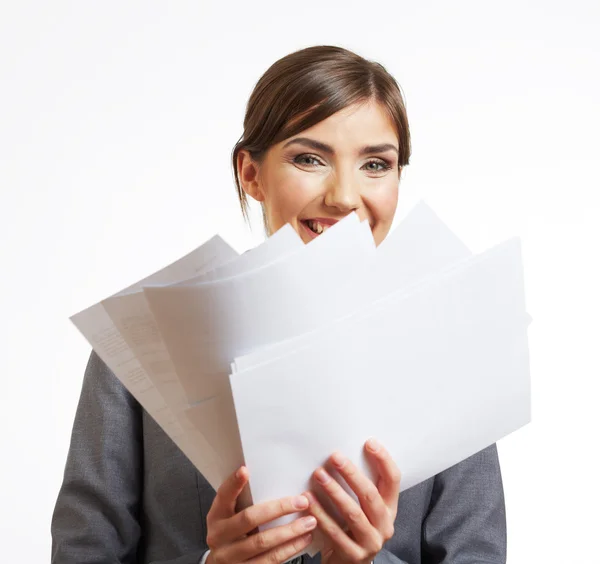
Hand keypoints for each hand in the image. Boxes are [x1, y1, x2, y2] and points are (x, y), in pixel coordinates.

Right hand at [206, 466, 316, 563]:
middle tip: (302, 501)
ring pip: (263, 542)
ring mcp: (230, 557)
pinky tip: (303, 539)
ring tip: (310, 521)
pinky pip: (270, 560)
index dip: (233, 484)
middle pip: (249, 519)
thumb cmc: (231, 533)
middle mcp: (219, 536)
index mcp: (216, 516)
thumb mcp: (230, 516)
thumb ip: (243, 500)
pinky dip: (289, 549)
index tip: (245, 470)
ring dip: (290, 531)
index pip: (223, 496)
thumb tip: (269, 476)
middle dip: (279, 508)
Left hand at [304, 438, 400, 563]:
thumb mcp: (363, 508)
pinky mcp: (354, 556)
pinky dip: (321, 515)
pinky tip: (308, 500)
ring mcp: (371, 542)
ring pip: (353, 513)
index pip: (393, 480)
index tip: (369, 442)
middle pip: (370, 495)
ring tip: (318, 474)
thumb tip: (343, 454)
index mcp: (389, 509)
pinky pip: (335, 532)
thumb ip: (360, 487)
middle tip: (334, 456)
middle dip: (351, 473)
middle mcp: (385, 525)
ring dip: (334, 491)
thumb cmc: (352, 529)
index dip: (383, 460)